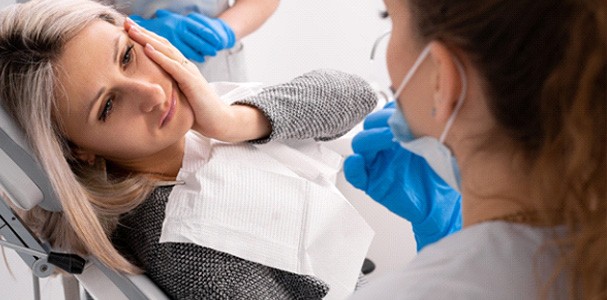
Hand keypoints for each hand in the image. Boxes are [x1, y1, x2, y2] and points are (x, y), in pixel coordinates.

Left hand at [124, 19, 268, 141]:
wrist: (219, 121)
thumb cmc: (198, 113)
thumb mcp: (177, 98)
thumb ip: (166, 90)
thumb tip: (146, 92)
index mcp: (181, 69)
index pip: (162, 49)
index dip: (146, 38)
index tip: (128, 30)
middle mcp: (186, 67)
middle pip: (163, 45)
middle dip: (144, 33)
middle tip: (126, 22)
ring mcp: (190, 73)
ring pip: (167, 51)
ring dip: (148, 39)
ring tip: (132, 30)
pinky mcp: (192, 82)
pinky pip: (174, 67)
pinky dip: (160, 57)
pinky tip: (147, 49)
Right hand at [343, 102, 461, 250]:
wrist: (443, 203)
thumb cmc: (441, 174)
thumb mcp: (438, 144)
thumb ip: (425, 127)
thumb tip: (421, 109)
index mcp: (398, 133)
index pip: (385, 113)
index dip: (391, 109)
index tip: (403, 110)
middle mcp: (385, 145)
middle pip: (370, 125)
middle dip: (381, 120)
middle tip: (397, 124)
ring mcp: (377, 163)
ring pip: (360, 144)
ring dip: (371, 138)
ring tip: (389, 139)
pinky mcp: (371, 182)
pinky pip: (354, 174)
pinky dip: (352, 167)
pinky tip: (358, 162)